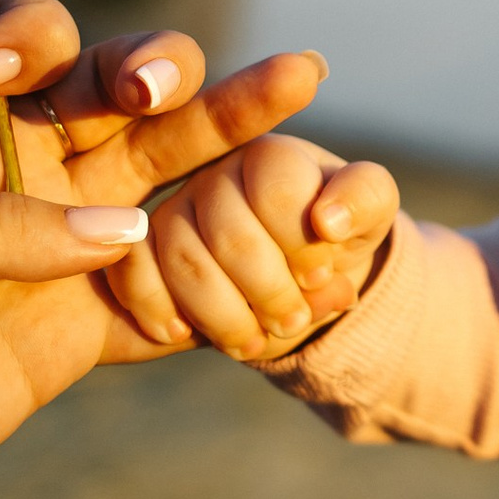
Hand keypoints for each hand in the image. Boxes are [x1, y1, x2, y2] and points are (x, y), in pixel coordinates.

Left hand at [0, 0, 328, 498]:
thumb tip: (127, 231)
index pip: (14, 34)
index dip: (42, 36)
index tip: (38, 80)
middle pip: (112, 92)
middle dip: (168, 70)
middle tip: (190, 84)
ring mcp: (42, 249)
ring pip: (158, 178)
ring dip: (228, 138)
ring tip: (299, 86)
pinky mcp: (69, 333)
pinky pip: (162, 291)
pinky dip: (218, 272)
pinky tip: (281, 240)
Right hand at [104, 136, 399, 360]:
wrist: (297, 264)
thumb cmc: (334, 230)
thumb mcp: (369, 213)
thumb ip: (365, 204)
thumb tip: (328, 221)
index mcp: (272, 155)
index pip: (277, 191)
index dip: (300, 245)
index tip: (320, 277)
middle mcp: (214, 169)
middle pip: (230, 234)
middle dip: (267, 290)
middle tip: (291, 323)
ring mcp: (173, 205)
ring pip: (181, 257)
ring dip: (220, 312)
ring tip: (252, 343)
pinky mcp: (139, 242)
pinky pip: (129, 268)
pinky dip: (152, 305)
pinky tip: (180, 335)